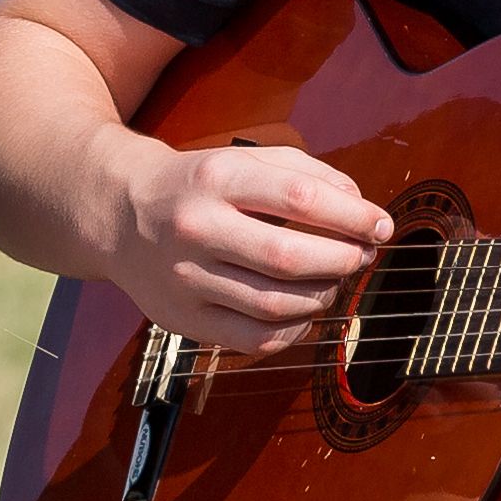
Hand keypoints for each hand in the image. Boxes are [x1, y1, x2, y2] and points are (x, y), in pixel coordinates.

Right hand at [102, 131, 390, 350]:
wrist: (119, 213)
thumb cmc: (199, 186)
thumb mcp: (245, 160)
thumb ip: (307, 174)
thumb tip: (361, 213)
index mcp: (216, 178)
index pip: (300, 198)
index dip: (353, 217)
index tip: (381, 226)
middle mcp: (195, 227)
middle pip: (289, 257)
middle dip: (342, 260)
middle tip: (362, 255)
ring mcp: (185, 278)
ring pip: (275, 304)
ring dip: (322, 295)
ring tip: (333, 280)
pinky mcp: (182, 319)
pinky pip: (255, 340)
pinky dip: (293, 330)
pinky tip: (303, 311)